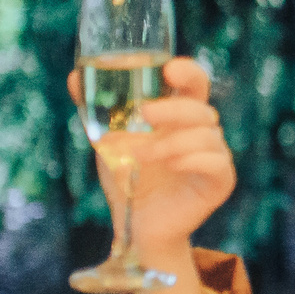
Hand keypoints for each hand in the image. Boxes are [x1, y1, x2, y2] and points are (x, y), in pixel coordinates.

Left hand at [65, 57, 235, 265]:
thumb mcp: (108, 140)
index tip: (168, 69)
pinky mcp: (220, 183)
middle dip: (174, 108)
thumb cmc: (128, 179)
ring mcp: (215, 156)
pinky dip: (192, 160)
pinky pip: (216, 163)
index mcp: (181, 117)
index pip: (195, 84)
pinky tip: (171, 166)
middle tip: (145, 113)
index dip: (188, 72)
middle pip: (201, 108)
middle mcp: (202, 133)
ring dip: (170, 142)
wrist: (135, 225)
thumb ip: (96, 110)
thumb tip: (75, 77)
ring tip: (140, 155)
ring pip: (206, 135)